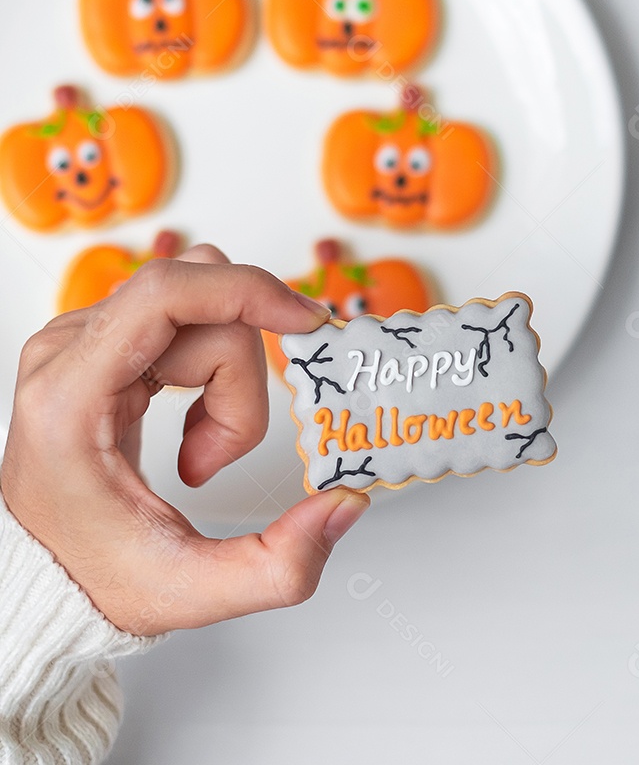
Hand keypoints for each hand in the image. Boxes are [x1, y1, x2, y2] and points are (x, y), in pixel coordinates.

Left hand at [0, 245, 369, 634]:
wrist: (45, 575)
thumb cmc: (96, 577)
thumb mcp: (191, 590)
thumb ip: (280, 563)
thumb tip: (347, 501)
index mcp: (70, 397)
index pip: (165, 294)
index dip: (246, 292)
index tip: (305, 322)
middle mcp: (68, 353)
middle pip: (200, 305)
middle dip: (243, 376)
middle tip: (226, 454)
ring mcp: (84, 342)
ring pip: (202, 310)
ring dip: (231, 380)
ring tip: (204, 452)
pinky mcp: (106, 343)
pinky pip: (191, 322)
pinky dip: (218, 374)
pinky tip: (195, 429)